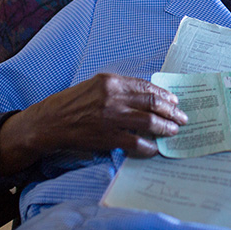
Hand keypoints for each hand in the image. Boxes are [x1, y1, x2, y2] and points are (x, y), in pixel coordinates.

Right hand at [0, 73, 186, 175]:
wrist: (48, 123)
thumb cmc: (71, 104)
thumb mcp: (95, 86)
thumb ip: (119, 89)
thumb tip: (147, 96)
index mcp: (111, 81)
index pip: (146, 87)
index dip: (164, 95)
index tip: (175, 101)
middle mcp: (113, 96)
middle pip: (152, 103)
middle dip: (171, 112)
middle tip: (182, 118)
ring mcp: (110, 117)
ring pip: (148, 122)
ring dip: (165, 128)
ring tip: (173, 132)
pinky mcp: (106, 137)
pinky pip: (135, 142)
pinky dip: (148, 146)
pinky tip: (154, 149)